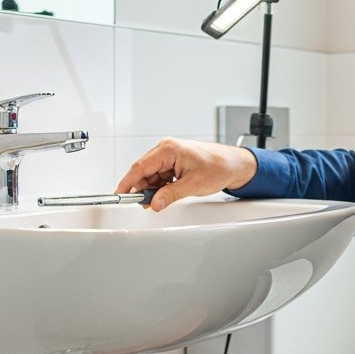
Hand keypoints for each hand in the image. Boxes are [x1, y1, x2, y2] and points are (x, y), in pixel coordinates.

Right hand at [114, 138, 257, 211]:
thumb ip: (170, 195)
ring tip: (160, 200)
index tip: (120, 195)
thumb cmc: (218, 167)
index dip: (127, 182)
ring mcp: (170, 155)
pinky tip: (165, 194)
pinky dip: (160, 186)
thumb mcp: (192, 185)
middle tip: (145, 203)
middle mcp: (166, 149)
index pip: (140, 167)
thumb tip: (154, 203)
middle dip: (142, 188)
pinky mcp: (174, 162)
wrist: (234, 164)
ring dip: (153, 189)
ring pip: (151, 175)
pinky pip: (160, 175)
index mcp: (168, 149)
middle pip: (143, 171)